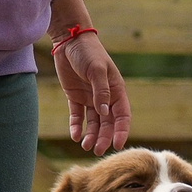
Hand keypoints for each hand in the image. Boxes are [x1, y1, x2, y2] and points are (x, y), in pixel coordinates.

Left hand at [54, 32, 131, 154]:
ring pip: (93, 122)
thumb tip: (105, 113)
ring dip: (91, 134)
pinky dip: (77, 126)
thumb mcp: (97, 70)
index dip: (121, 131)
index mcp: (116, 91)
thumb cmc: (88, 52)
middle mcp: (105, 97)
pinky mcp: (75, 97)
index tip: (117, 144)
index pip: (122, 115)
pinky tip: (75, 135)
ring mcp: (90, 98)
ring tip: (86, 145)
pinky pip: (78, 116)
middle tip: (97, 150)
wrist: (69, 40)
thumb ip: (101, 91)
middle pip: (107, 123)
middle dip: (104, 137)